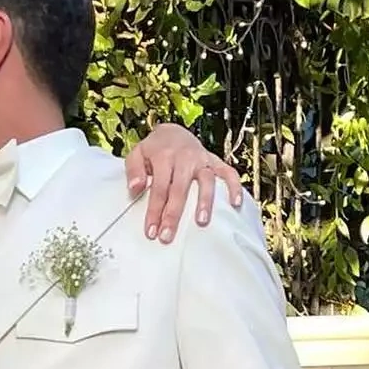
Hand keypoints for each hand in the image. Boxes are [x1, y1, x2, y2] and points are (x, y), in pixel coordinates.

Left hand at [125, 123, 243, 243]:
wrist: (173, 132)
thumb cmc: (154, 149)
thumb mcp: (137, 154)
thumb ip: (133, 170)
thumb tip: (135, 188)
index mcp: (164, 156)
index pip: (159, 187)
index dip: (155, 210)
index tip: (151, 231)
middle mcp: (185, 158)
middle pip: (180, 189)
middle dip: (173, 214)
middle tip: (168, 236)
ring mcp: (202, 160)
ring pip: (206, 181)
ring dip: (204, 202)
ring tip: (201, 222)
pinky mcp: (215, 162)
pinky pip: (228, 173)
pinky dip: (234, 186)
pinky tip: (235, 203)